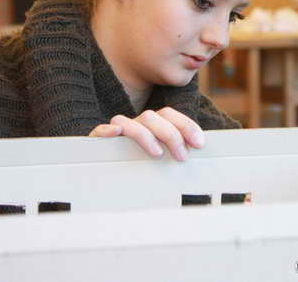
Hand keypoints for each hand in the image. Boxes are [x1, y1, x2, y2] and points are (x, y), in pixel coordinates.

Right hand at [89, 107, 204, 160]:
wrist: (108, 182)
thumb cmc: (143, 170)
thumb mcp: (164, 162)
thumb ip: (177, 154)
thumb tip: (200, 151)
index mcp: (153, 126)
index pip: (170, 115)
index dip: (186, 126)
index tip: (199, 144)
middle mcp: (136, 126)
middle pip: (153, 117)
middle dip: (171, 134)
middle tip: (182, 156)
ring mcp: (118, 133)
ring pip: (130, 122)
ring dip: (145, 135)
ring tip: (157, 154)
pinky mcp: (97, 143)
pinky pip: (99, 131)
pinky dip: (107, 130)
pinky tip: (115, 133)